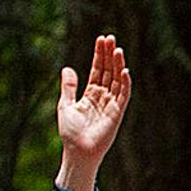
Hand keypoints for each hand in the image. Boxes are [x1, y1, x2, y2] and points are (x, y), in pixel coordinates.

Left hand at [56, 33, 129, 171]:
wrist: (77, 152)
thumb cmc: (70, 133)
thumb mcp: (65, 105)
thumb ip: (69, 87)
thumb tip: (67, 67)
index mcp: (90, 95)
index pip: (97, 70)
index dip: (99, 55)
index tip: (101, 40)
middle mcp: (102, 97)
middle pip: (108, 71)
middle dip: (109, 55)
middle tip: (110, 38)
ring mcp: (111, 104)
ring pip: (116, 80)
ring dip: (117, 65)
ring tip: (117, 49)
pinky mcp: (117, 113)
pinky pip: (123, 95)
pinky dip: (125, 83)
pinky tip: (124, 70)